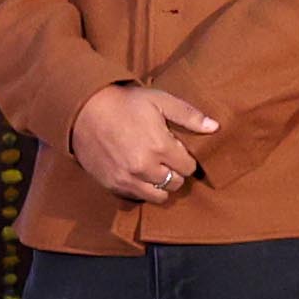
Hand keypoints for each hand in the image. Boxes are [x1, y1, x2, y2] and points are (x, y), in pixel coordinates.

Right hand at [73, 82, 220, 206]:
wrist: (83, 110)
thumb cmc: (124, 103)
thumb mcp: (159, 101)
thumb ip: (188, 115)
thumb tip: (215, 127)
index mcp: (160, 146)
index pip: (188, 168)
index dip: (185, 157)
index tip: (176, 148)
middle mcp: (145, 167)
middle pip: (176, 183)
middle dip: (175, 172)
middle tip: (166, 158)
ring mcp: (127, 179)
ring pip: (158, 196)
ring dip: (160, 184)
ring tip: (153, 169)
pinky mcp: (112, 185)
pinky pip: (137, 197)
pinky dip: (141, 189)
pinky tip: (137, 172)